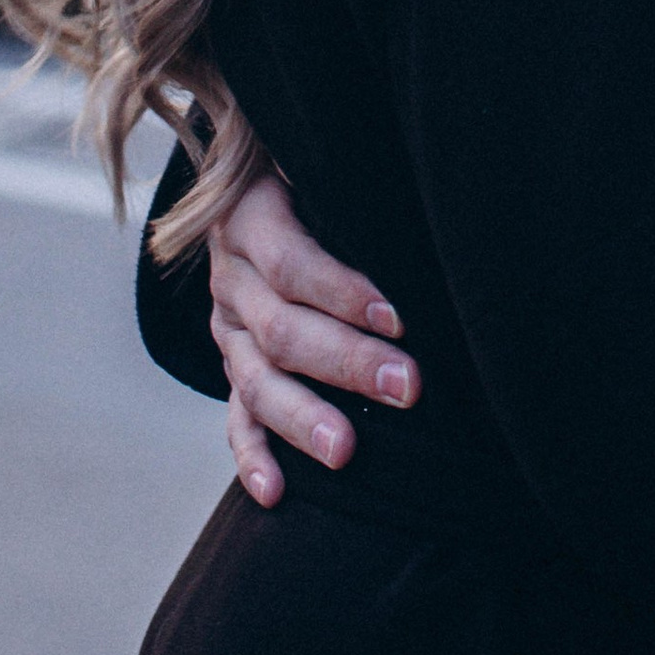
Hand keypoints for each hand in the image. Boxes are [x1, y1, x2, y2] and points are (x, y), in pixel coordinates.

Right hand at [208, 171, 419, 507]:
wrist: (261, 180)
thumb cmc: (324, 172)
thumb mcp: (327, 162)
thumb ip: (356, 185)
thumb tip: (426, 206)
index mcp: (251, 218)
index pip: (293, 263)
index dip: (343, 291)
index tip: (399, 318)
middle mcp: (231, 277)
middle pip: (282, 328)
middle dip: (347, 362)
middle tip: (407, 388)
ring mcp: (228, 327)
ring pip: (257, 380)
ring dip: (303, 418)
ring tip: (347, 451)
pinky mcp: (235, 364)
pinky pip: (236, 417)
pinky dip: (253, 456)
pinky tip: (275, 492)